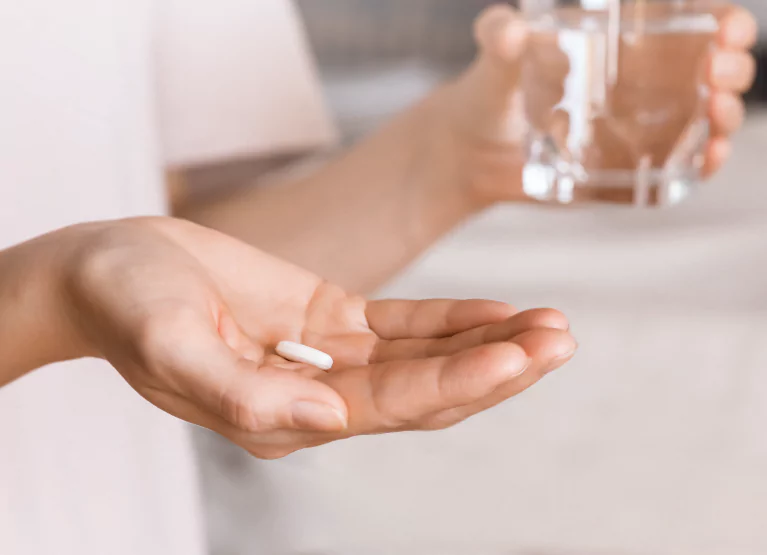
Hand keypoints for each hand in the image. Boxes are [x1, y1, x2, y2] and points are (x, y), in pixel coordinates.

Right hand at [59, 218, 575, 458]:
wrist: (109, 271)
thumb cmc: (126, 306)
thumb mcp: (170, 347)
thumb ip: (244, 395)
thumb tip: (327, 421)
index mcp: (281, 419)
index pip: (392, 406)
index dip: (459, 380)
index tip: (520, 354)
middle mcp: (316, 397)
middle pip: (426, 390)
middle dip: (497, 367)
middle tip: (560, 339)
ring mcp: (327, 359)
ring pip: (425, 358)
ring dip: (488, 343)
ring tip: (552, 326)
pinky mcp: (328, 319)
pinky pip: (401, 324)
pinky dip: (451, 319)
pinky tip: (498, 312)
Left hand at [425, 3, 757, 203]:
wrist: (472, 151)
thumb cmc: (492, 92)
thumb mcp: (495, 56)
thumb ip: (498, 34)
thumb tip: (511, 32)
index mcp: (626, 44)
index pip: (694, 24)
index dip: (723, 21)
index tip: (727, 27)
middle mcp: (644, 85)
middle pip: (714, 70)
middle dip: (733, 68)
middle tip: (718, 72)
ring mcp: (641, 130)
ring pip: (707, 118)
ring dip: (728, 115)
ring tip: (717, 111)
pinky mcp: (629, 168)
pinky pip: (679, 166)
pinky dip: (704, 162)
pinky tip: (709, 155)